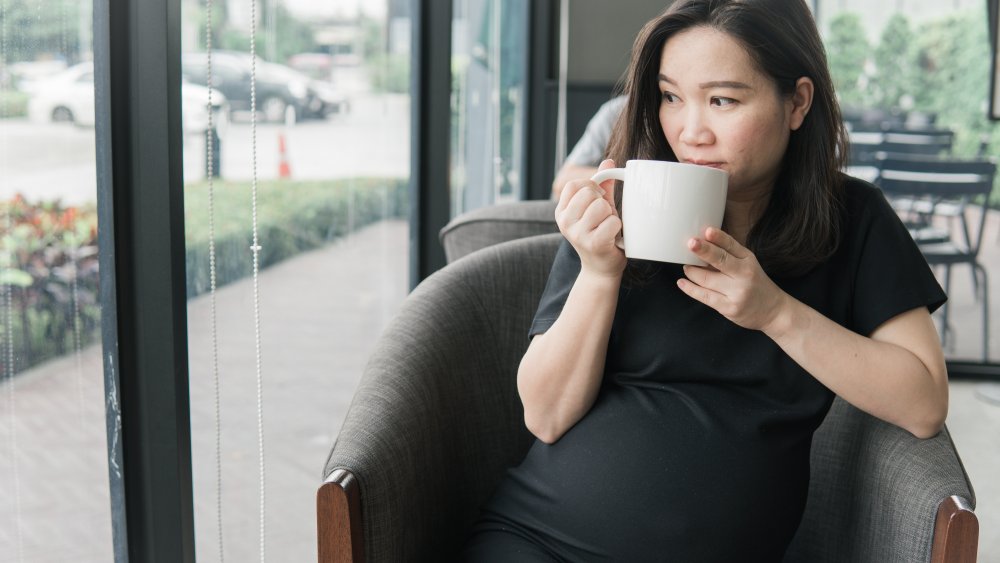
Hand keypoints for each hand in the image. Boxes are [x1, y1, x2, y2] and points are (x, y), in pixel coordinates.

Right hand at [555, 159, 624, 277]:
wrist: (601, 268)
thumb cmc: (600, 233)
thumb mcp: (598, 207)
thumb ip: (602, 185)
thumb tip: (609, 161)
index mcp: (561, 211)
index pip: (575, 184)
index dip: (591, 187)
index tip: (596, 199)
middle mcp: (565, 222)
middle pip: (588, 193)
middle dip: (602, 202)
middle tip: (603, 217)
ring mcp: (577, 234)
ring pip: (602, 206)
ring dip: (611, 215)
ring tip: (607, 227)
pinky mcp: (593, 243)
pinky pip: (613, 221)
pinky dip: (618, 228)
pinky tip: (612, 237)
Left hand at [677, 227, 788, 331]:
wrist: (773, 311)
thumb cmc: (754, 284)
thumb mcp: (747, 264)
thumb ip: (728, 255)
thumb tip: (700, 244)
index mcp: (748, 259)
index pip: (731, 245)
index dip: (719, 237)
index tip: (707, 230)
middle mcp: (744, 274)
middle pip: (720, 260)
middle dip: (703, 250)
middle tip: (690, 243)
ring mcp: (737, 292)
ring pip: (706, 278)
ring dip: (691, 271)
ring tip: (686, 266)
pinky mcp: (729, 307)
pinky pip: (704, 296)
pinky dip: (690, 288)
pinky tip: (682, 282)